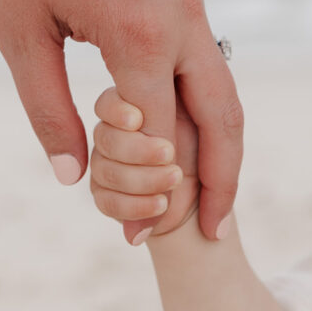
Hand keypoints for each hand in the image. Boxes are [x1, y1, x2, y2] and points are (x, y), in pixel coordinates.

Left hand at [0, 0, 242, 240]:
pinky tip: (185, 127)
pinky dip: (203, 103)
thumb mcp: (19, 32)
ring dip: (221, 146)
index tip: (135, 236)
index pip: (157, 137)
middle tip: (215, 234)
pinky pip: (206, 55)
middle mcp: (182, 17)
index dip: (148, 193)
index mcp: (138, 32)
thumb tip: (74, 178)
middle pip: (223, 121)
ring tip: (211, 194)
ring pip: (225, 89)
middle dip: (221, 184)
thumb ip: (47, 110)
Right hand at [90, 88, 199, 243]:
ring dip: (143, 178)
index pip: (107, 104)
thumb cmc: (202, 149)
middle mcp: (111, 135)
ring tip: (176, 178)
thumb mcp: (197, 127)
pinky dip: (136, 205)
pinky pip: (106, 201)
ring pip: (104, 170)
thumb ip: (168, 121)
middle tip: (170, 154)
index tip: (138, 120)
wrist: (207, 193)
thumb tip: (142, 122)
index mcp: (129, 108)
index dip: (117, 112)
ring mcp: (104, 166)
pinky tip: (161, 203)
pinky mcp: (106, 197)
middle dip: (139, 150)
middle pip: (104, 138)